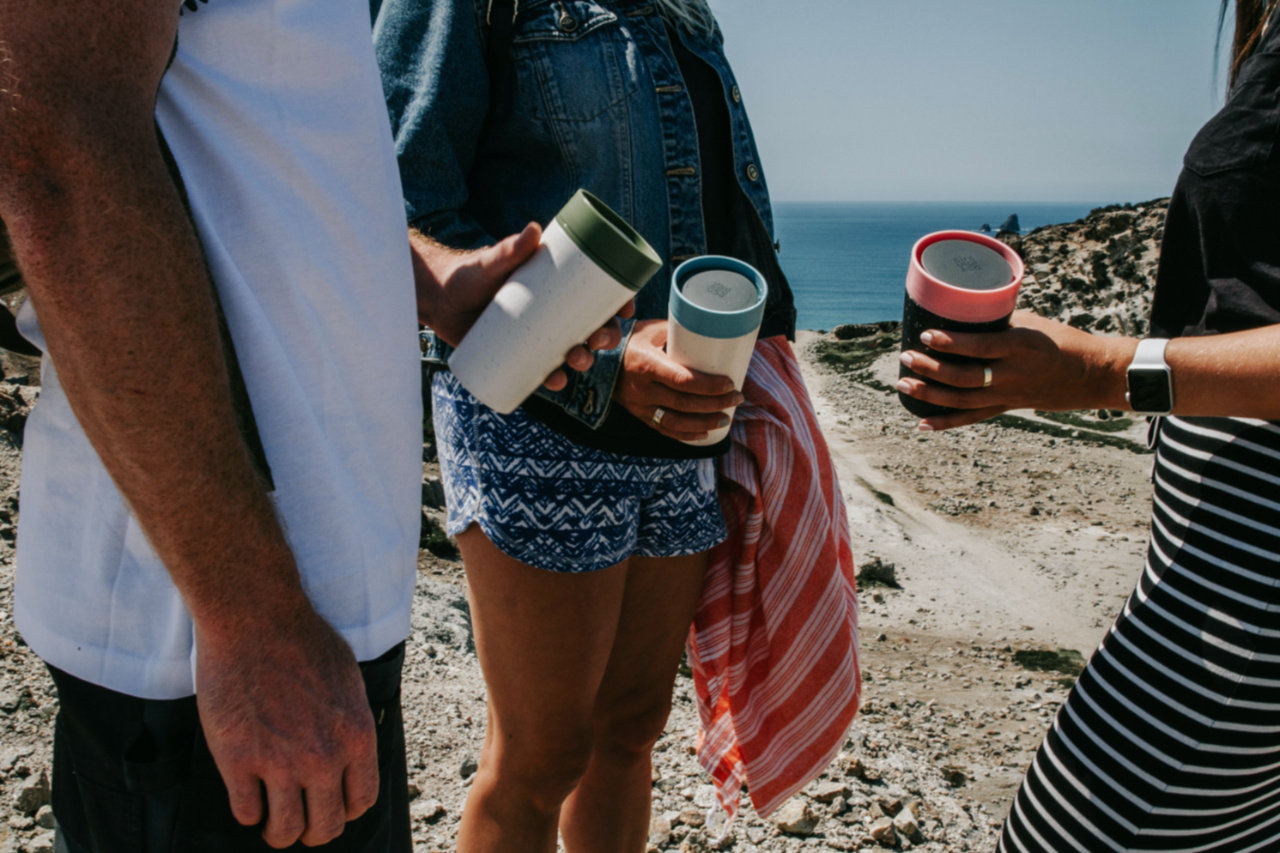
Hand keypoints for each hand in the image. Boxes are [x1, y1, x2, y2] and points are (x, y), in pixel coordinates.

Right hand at [196, 608, 376, 848]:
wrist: (255, 618)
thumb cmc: (303, 640)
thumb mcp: (348, 680)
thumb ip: (350, 723)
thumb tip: (349, 754)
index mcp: (356, 736)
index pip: (362, 800)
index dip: (346, 809)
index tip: (331, 804)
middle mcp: (323, 756)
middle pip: (325, 826)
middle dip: (313, 830)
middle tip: (300, 820)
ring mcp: (279, 762)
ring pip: (284, 831)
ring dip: (278, 831)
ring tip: (272, 820)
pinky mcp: (237, 760)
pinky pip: (245, 812)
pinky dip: (248, 810)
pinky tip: (247, 794)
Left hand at [411, 224, 628, 390]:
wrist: (437, 299)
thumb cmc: (467, 273)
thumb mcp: (491, 262)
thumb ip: (510, 248)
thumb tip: (533, 230)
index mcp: (556, 287)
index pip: (596, 295)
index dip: (618, 304)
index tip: (625, 310)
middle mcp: (551, 312)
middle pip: (591, 327)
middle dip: (604, 338)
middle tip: (596, 341)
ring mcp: (536, 335)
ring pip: (571, 351)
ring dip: (582, 361)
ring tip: (573, 362)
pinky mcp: (518, 354)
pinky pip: (543, 371)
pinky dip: (552, 379)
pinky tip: (555, 383)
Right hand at [613, 319, 742, 441]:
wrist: (598, 360)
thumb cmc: (631, 341)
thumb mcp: (651, 330)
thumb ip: (678, 333)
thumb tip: (710, 332)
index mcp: (647, 365)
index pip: (683, 380)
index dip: (709, 386)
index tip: (730, 383)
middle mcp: (642, 389)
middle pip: (684, 403)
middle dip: (715, 404)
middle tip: (737, 398)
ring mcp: (640, 406)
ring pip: (676, 422)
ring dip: (704, 422)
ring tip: (725, 418)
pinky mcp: (639, 415)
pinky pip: (665, 430)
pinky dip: (686, 434)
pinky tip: (705, 432)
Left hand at [896, 311, 1133, 430]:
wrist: (1090, 374)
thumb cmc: (1058, 339)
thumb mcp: (1031, 323)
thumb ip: (996, 322)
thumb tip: (957, 311)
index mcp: (1021, 346)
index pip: (981, 347)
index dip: (952, 343)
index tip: (926, 334)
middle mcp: (1014, 374)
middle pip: (966, 377)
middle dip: (931, 369)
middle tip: (906, 357)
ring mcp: (1009, 395)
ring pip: (964, 400)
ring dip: (930, 394)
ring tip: (903, 384)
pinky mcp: (1007, 407)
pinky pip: (973, 418)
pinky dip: (946, 422)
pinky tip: (922, 423)